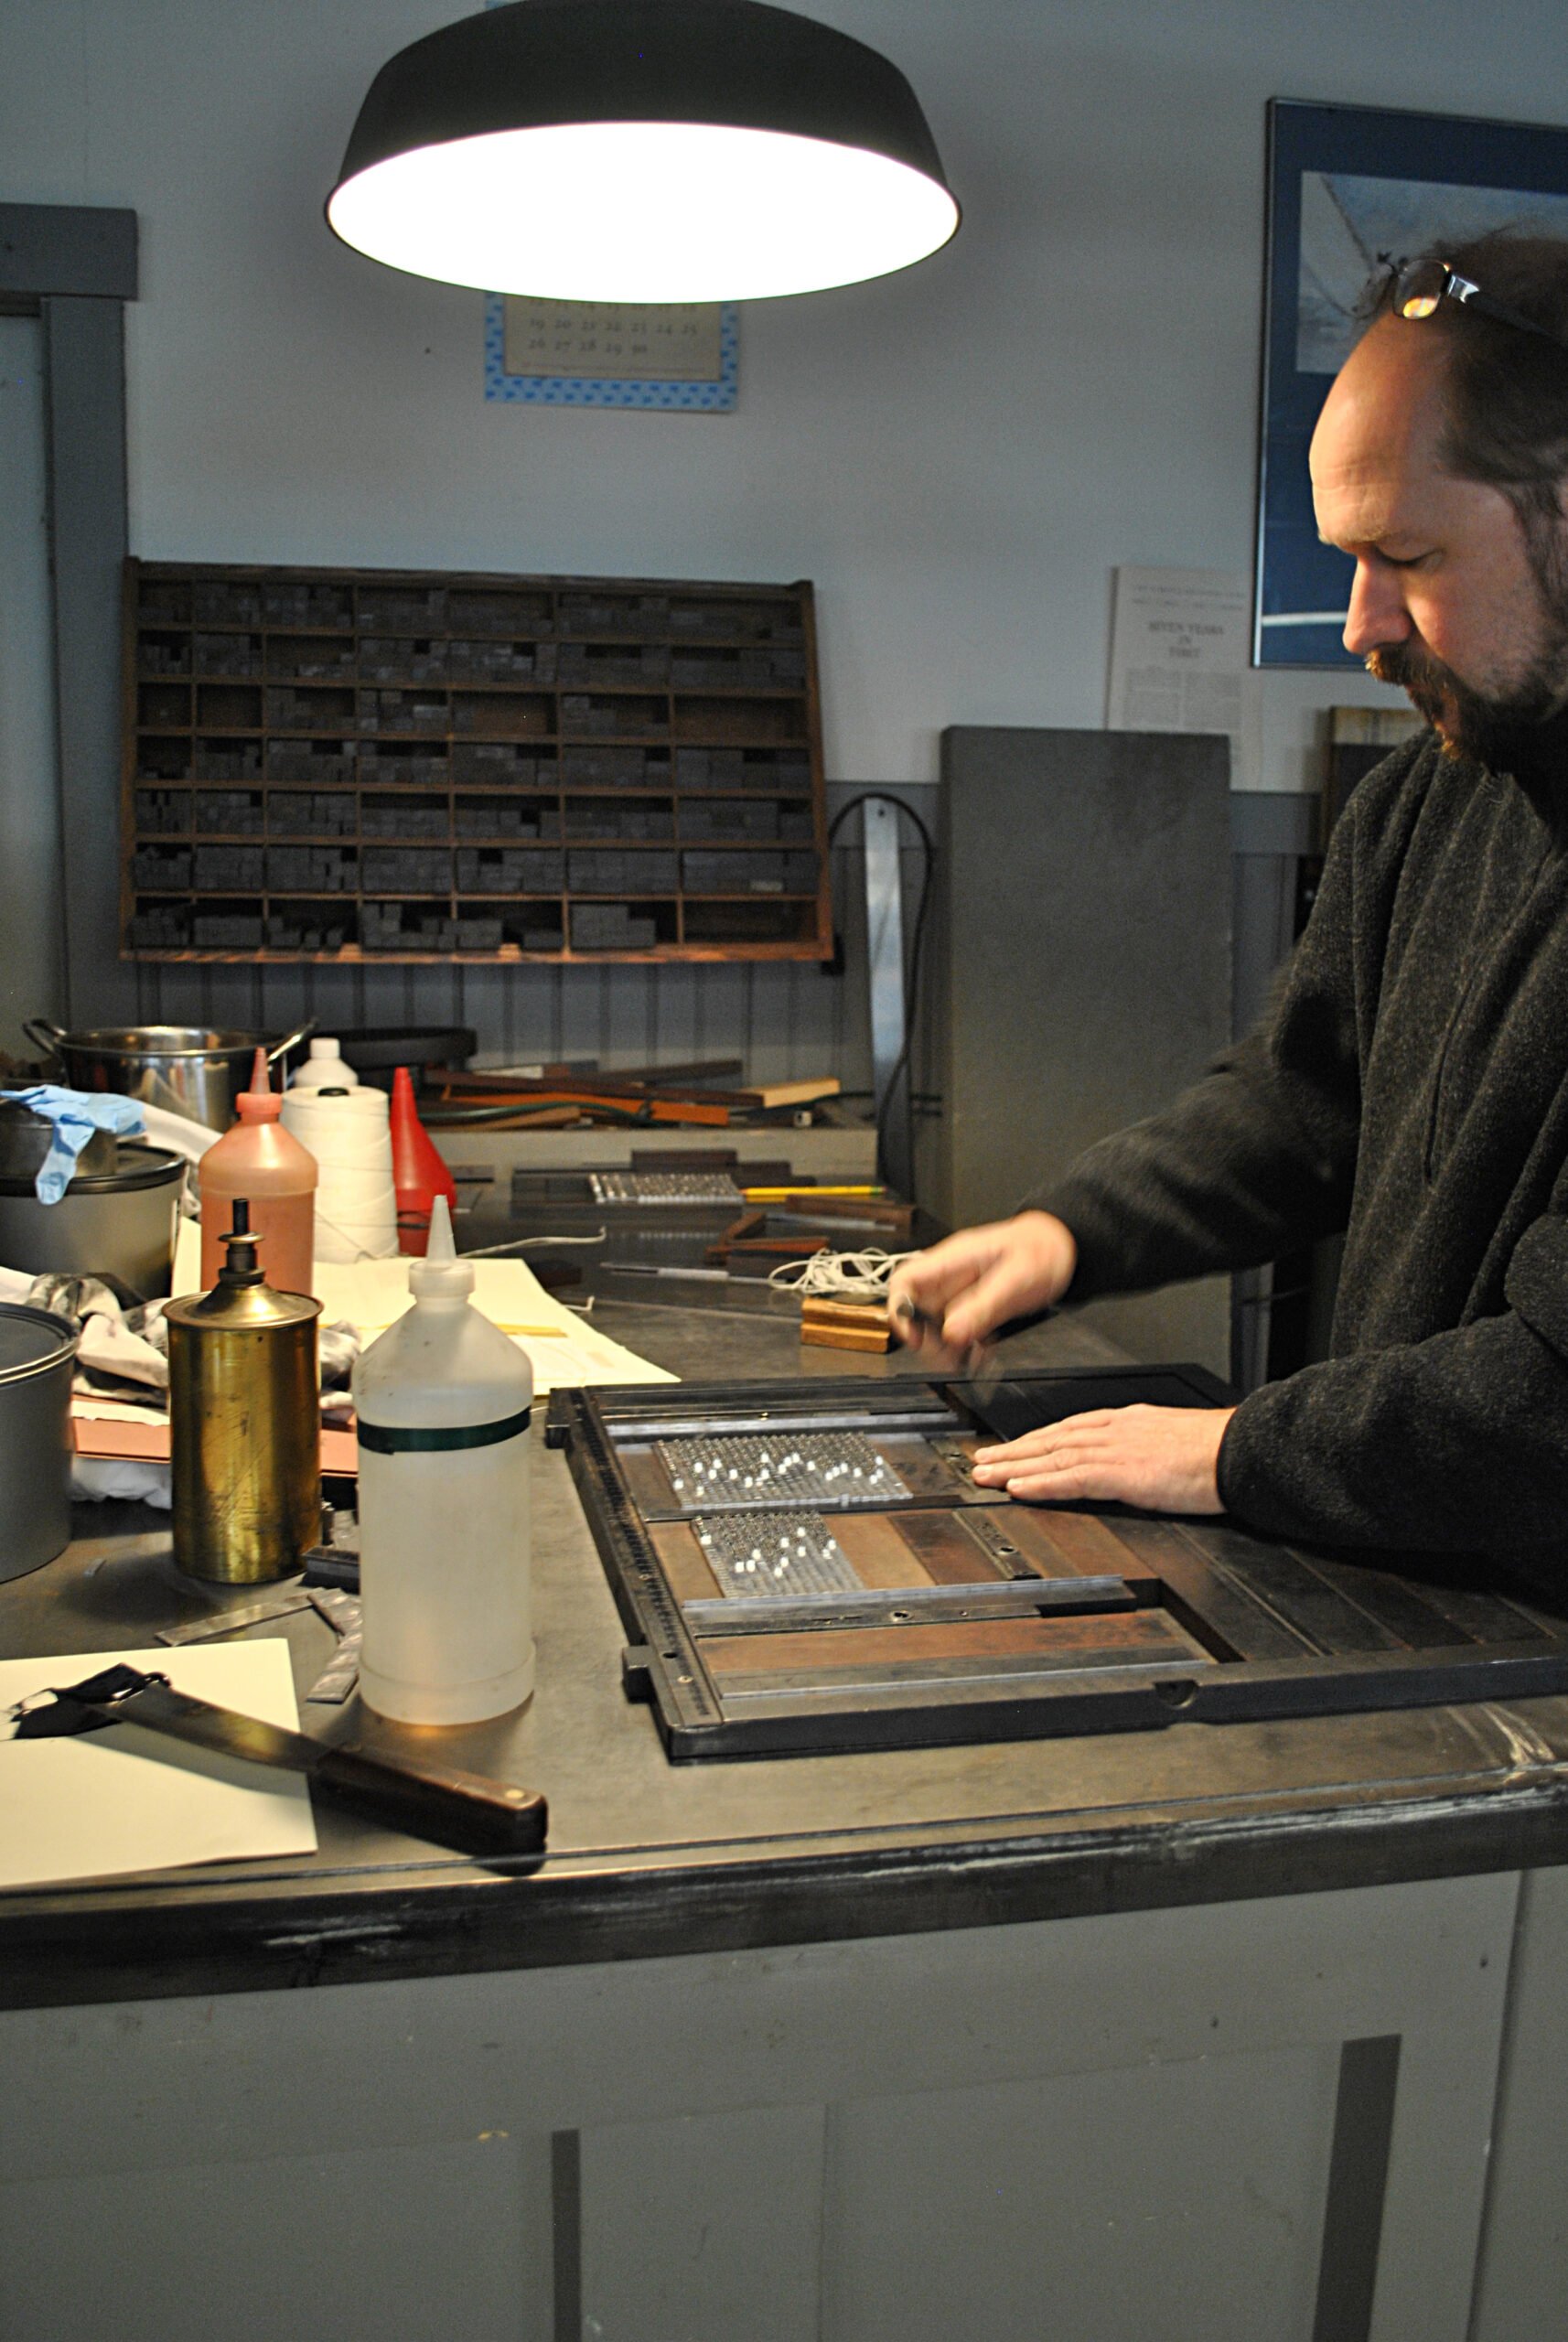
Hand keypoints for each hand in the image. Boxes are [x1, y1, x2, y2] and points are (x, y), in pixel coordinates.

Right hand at [888, 1212, 1077, 1357]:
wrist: (1062, 1245)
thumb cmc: (1041, 1248)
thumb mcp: (1016, 1278)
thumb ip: (983, 1305)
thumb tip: (950, 1332)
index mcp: (953, 1259)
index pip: (905, 1280)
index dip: (900, 1309)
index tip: (914, 1336)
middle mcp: (951, 1276)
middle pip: (917, 1309)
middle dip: (927, 1338)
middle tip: (948, 1357)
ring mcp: (962, 1292)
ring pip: (936, 1325)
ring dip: (947, 1348)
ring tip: (969, 1360)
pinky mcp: (975, 1306)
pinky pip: (959, 1331)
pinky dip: (966, 1348)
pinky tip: (982, 1355)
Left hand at [969, 1405, 1235, 1514]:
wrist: (1243, 1450)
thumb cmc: (1218, 1450)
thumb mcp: (1172, 1442)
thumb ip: (1144, 1450)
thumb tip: (1133, 1467)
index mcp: (1127, 1422)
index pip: (1068, 1429)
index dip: (1034, 1441)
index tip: (1011, 1449)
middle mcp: (1115, 1430)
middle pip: (1050, 1440)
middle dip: (1012, 1452)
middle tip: (979, 1463)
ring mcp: (1117, 1450)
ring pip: (1052, 1457)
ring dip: (1014, 1468)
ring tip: (985, 1477)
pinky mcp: (1125, 1473)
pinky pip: (1073, 1478)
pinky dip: (1042, 1483)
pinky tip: (1019, 1488)